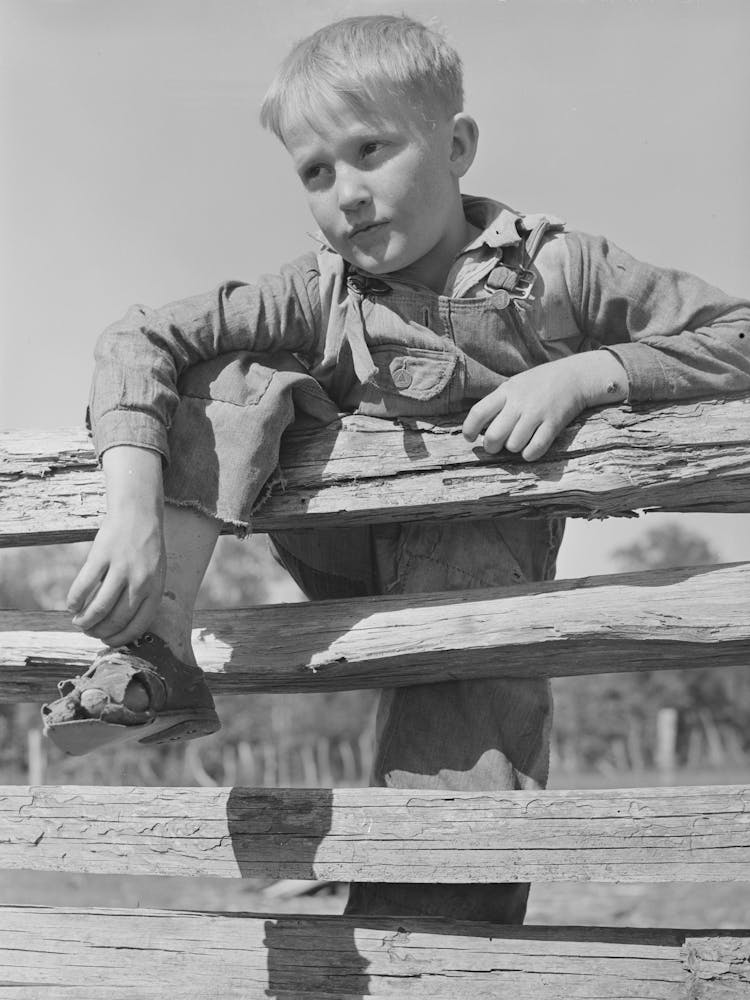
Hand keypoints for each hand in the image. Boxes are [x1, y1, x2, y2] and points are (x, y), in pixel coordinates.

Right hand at [67, 447, 165, 646]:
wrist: (139, 513)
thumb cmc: (146, 548)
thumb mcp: (156, 574)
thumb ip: (143, 597)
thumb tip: (122, 627)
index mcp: (156, 588)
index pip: (138, 625)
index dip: (120, 639)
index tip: (107, 642)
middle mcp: (141, 581)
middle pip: (117, 619)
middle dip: (100, 632)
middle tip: (89, 632)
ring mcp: (121, 568)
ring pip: (99, 608)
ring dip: (85, 620)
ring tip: (78, 622)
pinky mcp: (102, 555)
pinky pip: (83, 586)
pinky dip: (74, 601)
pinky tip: (72, 605)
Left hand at [462, 353, 627, 460]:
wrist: (575, 376)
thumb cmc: (540, 383)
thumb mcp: (515, 385)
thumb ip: (498, 402)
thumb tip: (479, 427)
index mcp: (506, 391)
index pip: (478, 412)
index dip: (469, 429)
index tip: (470, 438)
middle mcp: (519, 403)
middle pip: (494, 436)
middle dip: (491, 447)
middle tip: (496, 446)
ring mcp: (537, 413)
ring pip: (513, 445)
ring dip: (513, 449)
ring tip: (517, 443)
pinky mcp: (554, 424)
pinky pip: (536, 448)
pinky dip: (530, 455)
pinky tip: (530, 450)